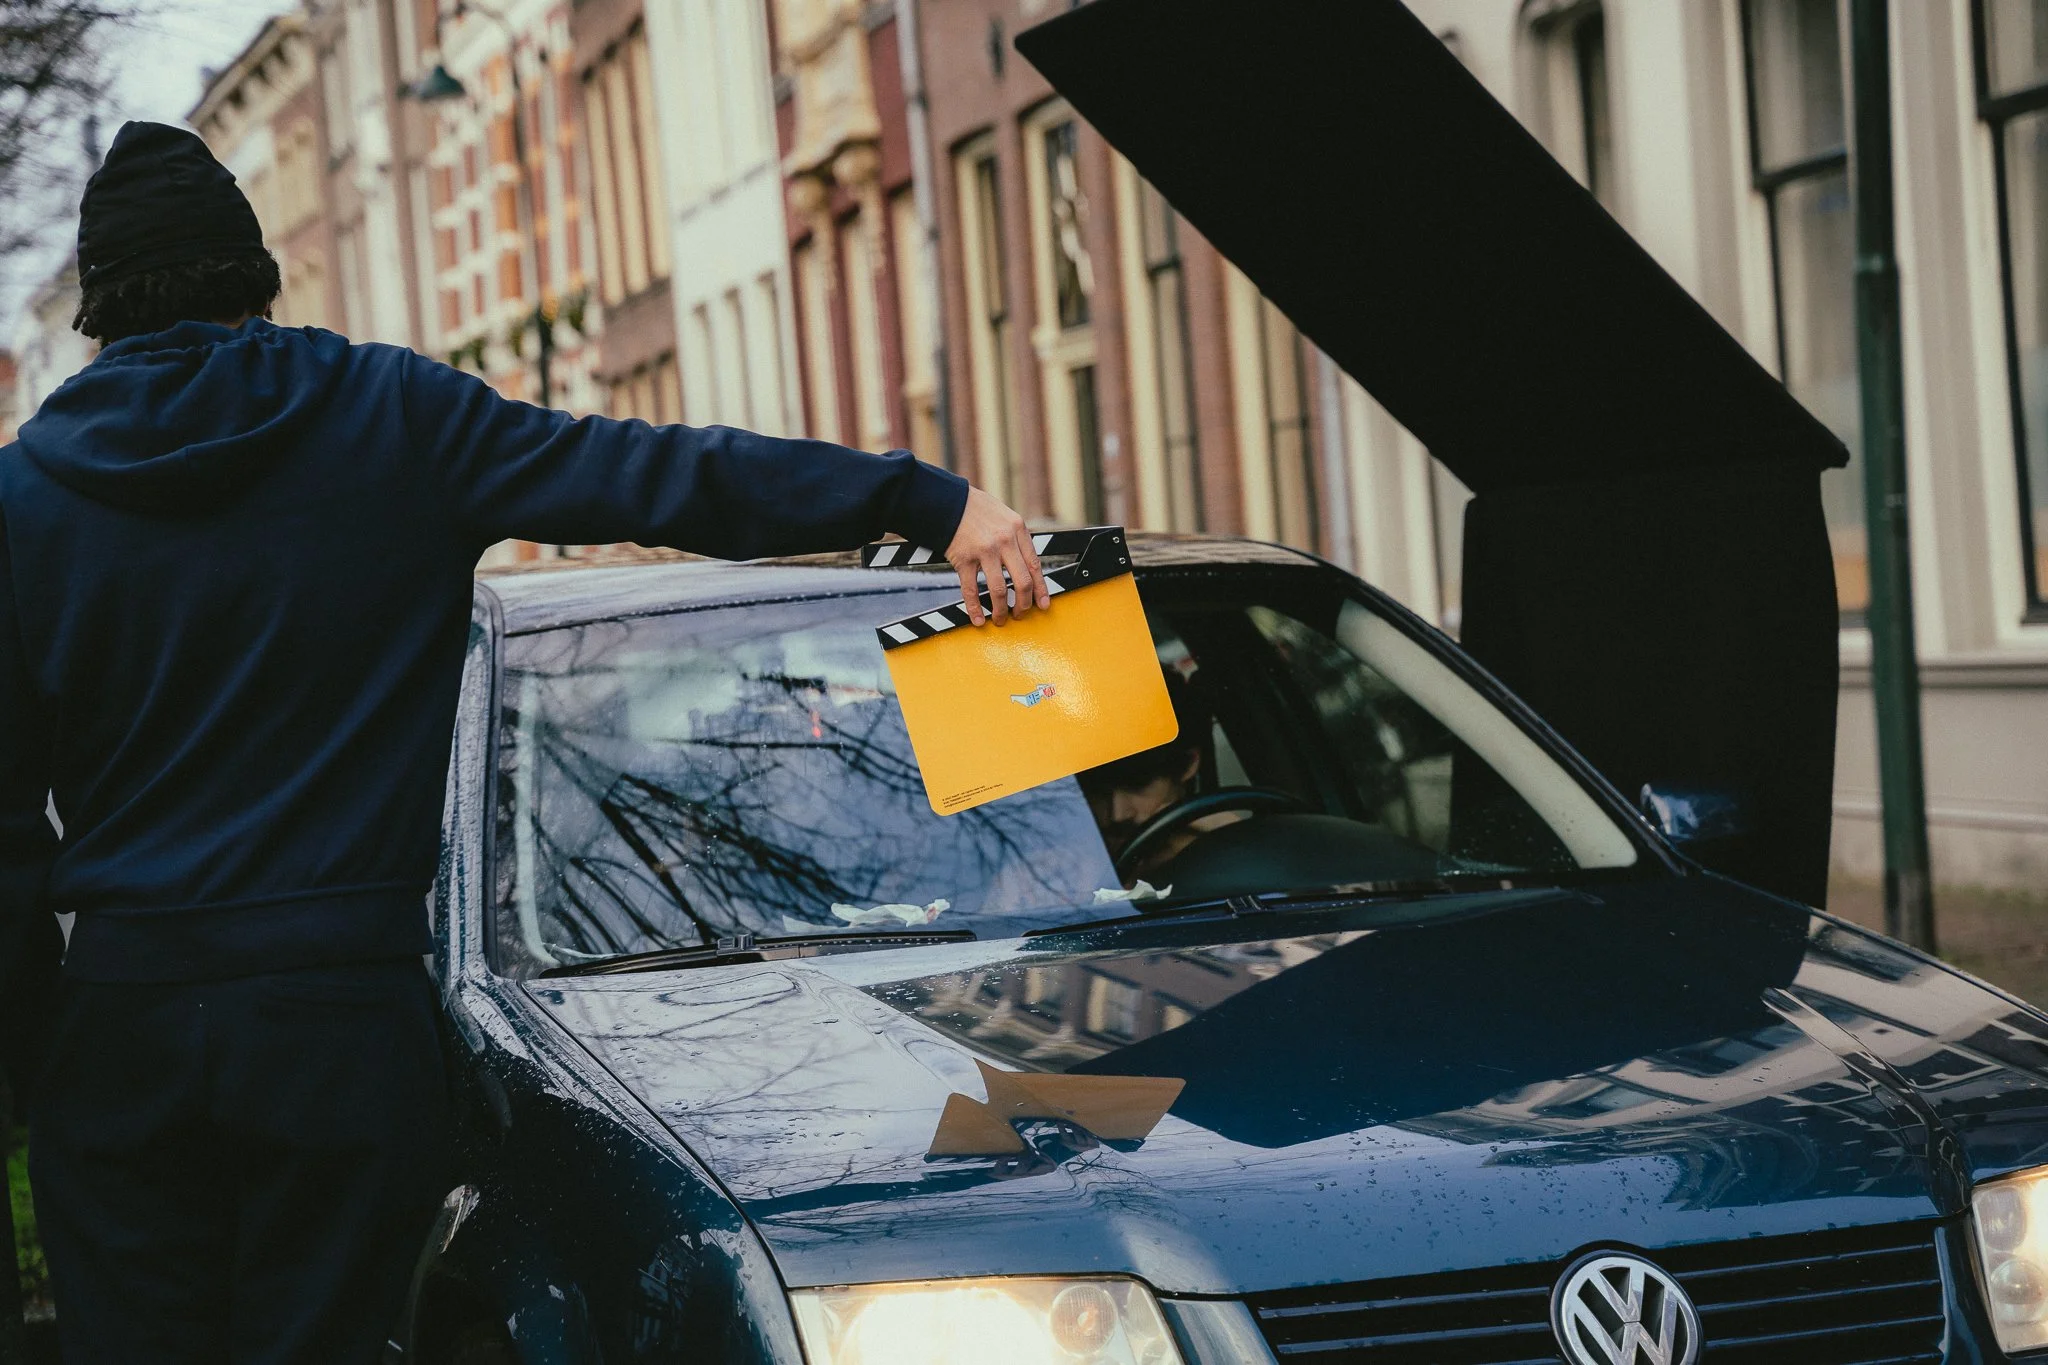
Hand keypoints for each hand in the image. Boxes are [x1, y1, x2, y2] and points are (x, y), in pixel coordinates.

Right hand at [945, 486, 1048, 624]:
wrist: (947, 500)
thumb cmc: (976, 508)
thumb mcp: (1004, 516)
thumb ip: (1016, 537)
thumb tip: (1025, 564)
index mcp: (1018, 529)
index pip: (1035, 565)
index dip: (1041, 589)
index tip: (1043, 604)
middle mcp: (1004, 540)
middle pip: (1022, 582)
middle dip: (1023, 604)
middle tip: (1020, 615)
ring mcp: (984, 550)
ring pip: (999, 590)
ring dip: (1001, 610)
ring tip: (1000, 620)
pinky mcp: (964, 559)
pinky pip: (971, 590)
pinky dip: (975, 609)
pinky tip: (978, 619)